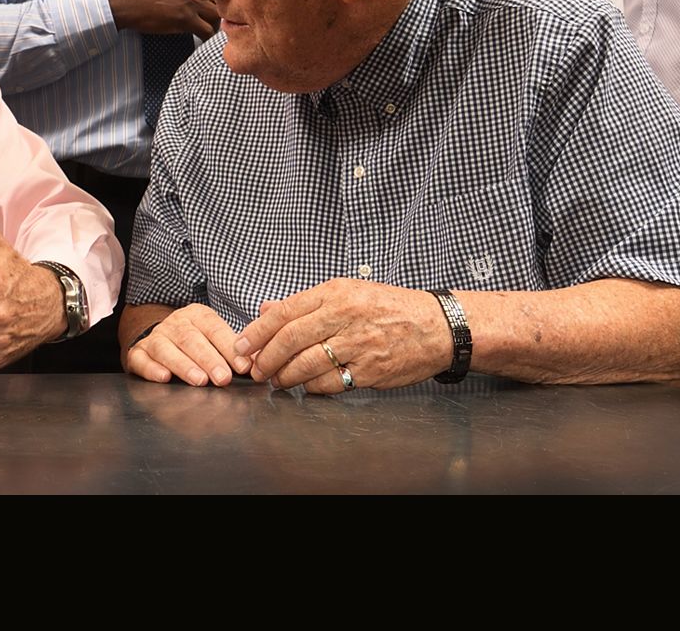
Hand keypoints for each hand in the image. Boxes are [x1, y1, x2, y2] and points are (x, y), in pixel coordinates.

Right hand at [105, 0, 219, 35]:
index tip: (213, 0)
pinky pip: (207, 31)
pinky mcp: (185, 19)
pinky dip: (206, 36)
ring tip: (208, 27)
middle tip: (214, 15)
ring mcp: (190, 1)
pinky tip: (200, 37)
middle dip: (220, 7)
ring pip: (218, 15)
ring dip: (215, 23)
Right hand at [123, 304, 248, 386]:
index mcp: (197, 316)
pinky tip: (163, 378)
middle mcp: (174, 323)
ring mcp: (155, 337)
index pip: (214, 329)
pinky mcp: (138, 353)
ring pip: (166, 349)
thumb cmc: (197, 342)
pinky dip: (151, 369)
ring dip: (184, 365)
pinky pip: (141, 359)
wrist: (161, 338)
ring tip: (199, 381)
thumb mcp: (215, 337)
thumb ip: (235, 348)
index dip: (229, 347)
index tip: (244, 367)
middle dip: (209, 359)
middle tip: (223, 379)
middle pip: (191, 339)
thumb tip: (258, 364)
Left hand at [235, 278, 452, 393]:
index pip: (285, 312)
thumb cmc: (390, 308)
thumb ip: (305, 303)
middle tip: (256, 369)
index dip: (257, 331)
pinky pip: (331, 383)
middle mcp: (346, 316)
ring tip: (277, 380)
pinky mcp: (371, 370)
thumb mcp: (348, 293)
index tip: (242, 345)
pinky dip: (313, 388)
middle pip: (291, 339)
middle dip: (266, 358)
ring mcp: (359, 344)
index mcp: (337, 293)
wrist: (437, 326)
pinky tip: (306, 387)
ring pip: (308, 364)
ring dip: (285, 376)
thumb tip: (265, 310)